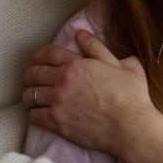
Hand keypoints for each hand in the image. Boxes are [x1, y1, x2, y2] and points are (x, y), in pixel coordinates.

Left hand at [23, 32, 159, 158]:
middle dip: (30, 74)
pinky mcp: (57, 124)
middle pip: (34, 74)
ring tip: (34, 96)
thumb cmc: (132, 95)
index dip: (39, 55)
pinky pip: (34, 116)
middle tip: (31, 78)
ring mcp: (58, 104)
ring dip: (30, 94)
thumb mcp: (122, 63)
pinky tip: (38, 112)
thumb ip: (98, 47)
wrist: (131, 127)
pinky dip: (33, 112)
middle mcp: (63, 82)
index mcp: (77, 65)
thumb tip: (81, 35)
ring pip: (31, 95)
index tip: (36, 59)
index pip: (48, 54)